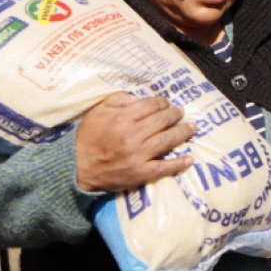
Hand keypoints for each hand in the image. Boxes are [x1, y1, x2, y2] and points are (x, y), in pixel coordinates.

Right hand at [75, 93, 195, 192]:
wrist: (77, 168)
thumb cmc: (88, 138)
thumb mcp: (97, 112)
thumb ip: (117, 100)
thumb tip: (137, 97)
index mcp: (122, 119)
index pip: (150, 106)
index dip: (161, 102)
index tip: (166, 102)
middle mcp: (132, 136)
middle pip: (162, 121)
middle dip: (175, 114)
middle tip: (181, 111)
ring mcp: (138, 156)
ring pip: (167, 140)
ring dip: (183, 133)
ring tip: (193, 127)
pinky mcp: (140, 173)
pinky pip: (163, 168)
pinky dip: (178, 163)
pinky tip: (190, 159)